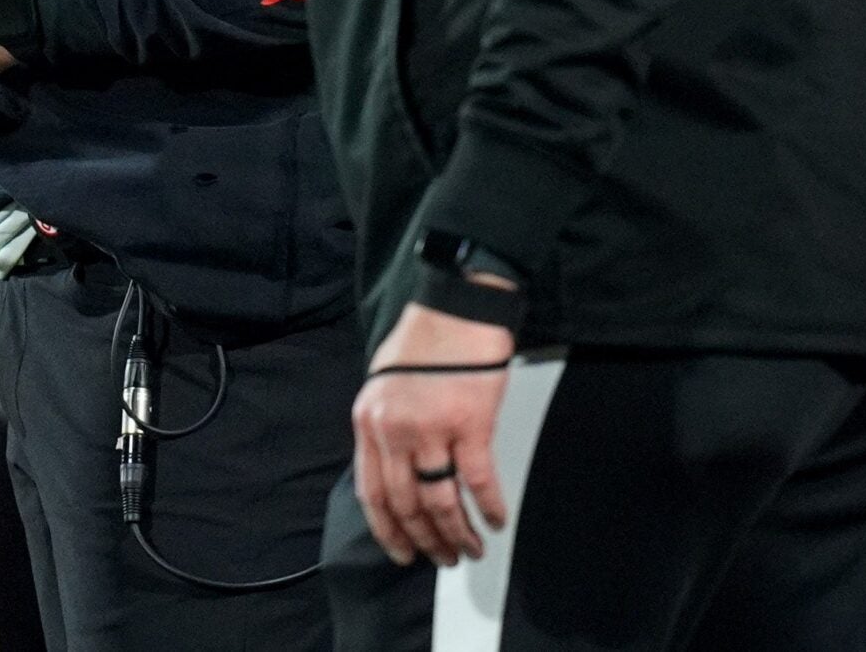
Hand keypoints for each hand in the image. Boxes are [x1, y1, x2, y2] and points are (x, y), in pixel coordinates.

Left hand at [353, 301, 514, 566]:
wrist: (456, 306)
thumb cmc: (424, 339)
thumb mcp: (382, 383)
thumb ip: (384, 427)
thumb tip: (395, 470)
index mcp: (369, 422)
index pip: (373, 493)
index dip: (388, 531)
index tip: (403, 554)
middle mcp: (395, 431)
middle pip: (407, 505)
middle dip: (426, 540)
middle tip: (443, 559)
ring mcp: (432, 429)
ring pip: (441, 501)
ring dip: (457, 533)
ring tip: (470, 549)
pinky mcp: (470, 424)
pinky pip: (478, 480)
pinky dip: (488, 507)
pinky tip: (495, 521)